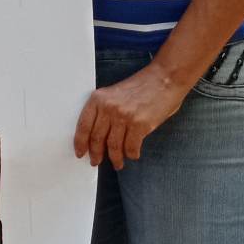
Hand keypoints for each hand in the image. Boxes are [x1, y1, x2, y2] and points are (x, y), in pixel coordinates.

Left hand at [74, 64, 189, 168]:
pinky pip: (131, 147)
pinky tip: (132, 155)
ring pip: (113, 146)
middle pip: (97, 138)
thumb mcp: (114, 94)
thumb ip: (104, 110)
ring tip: (117, 164)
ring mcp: (124, 116)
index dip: (80, 142)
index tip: (80, 153)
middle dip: (96, 154)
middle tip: (96, 162)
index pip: (83, 125)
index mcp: (98, 99)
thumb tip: (97, 135)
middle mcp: (108, 108)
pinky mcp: (140, 125)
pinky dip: (131, 154)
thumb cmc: (141, 87)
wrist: (164, 79)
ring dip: (115, 158)